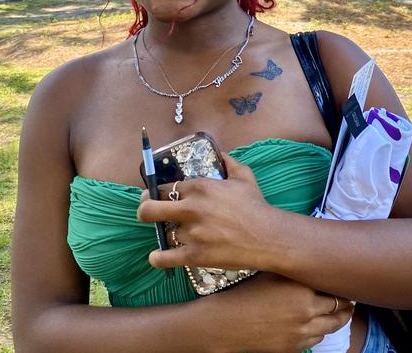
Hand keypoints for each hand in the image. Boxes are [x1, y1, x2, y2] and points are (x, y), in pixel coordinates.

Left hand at [138, 153, 281, 272]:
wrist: (268, 236)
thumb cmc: (256, 205)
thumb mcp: (244, 176)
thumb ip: (228, 162)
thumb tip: (220, 153)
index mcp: (200, 187)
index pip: (165, 188)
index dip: (158, 192)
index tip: (156, 195)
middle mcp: (191, 208)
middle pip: (149, 208)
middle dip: (143, 209)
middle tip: (146, 211)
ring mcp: (191, 233)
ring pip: (165, 234)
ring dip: (168, 235)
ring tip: (176, 236)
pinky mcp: (194, 255)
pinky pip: (165, 258)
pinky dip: (157, 258)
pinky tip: (156, 257)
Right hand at [216, 273, 353, 352]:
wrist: (229, 323)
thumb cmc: (248, 293)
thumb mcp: (275, 274)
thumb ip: (298, 271)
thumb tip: (318, 265)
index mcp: (304, 292)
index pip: (336, 292)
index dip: (342, 288)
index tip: (345, 284)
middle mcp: (307, 314)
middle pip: (339, 312)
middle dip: (346, 306)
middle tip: (349, 300)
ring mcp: (302, 334)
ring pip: (330, 329)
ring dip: (335, 320)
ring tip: (339, 313)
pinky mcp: (294, 348)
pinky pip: (316, 340)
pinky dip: (319, 332)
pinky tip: (317, 324)